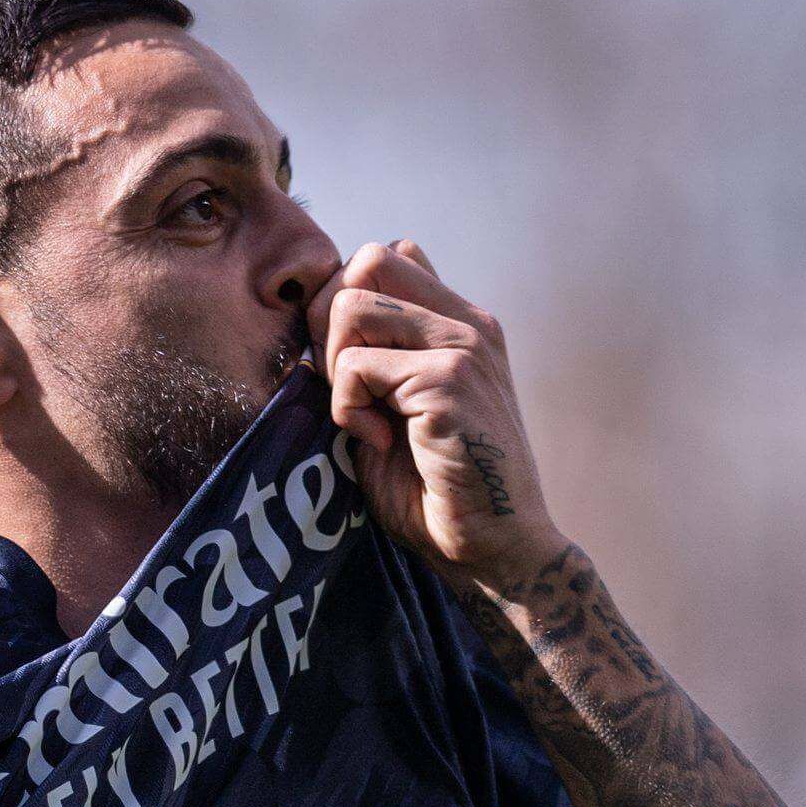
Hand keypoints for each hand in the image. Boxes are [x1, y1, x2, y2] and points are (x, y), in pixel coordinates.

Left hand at [305, 239, 564, 591]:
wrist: (494, 547)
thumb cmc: (437, 490)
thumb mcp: (396, 408)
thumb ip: (369, 360)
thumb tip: (312, 326)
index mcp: (460, 323)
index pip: (388, 259)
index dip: (345, 306)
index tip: (352, 373)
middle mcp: (467, 322)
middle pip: (369, 259)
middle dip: (330, 319)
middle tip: (345, 384)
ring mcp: (463, 345)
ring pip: (352, 304)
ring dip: (337, 365)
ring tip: (365, 416)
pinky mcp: (449, 379)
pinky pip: (356, 366)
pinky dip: (349, 409)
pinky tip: (379, 442)